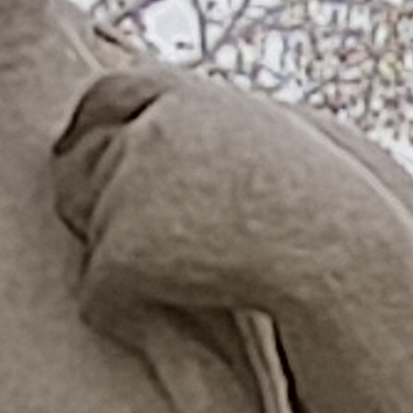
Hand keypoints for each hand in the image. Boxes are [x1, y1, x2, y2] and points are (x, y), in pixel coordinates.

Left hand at [52, 64, 412, 354]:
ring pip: (92, 235)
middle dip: (103, 208)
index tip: (71, 145)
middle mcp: (150, 131)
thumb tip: (167, 129)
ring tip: (198, 281)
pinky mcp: (122, 250)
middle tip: (157, 247)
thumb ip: (213, 134)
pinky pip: (98, 294)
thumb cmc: (326, 217)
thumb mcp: (279, 147)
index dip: (86, 124)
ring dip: (126, 264)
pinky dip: (126, 314)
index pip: (106, 93)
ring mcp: (131, 187)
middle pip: (82, 167)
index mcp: (189, 97)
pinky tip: (178, 318)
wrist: (340, 259)